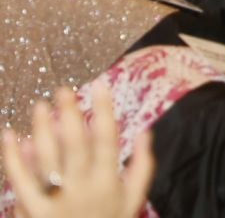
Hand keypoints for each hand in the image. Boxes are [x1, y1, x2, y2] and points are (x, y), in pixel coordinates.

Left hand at [0, 82, 153, 217]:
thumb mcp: (132, 201)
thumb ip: (141, 167)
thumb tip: (145, 132)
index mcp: (108, 183)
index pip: (108, 140)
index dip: (103, 111)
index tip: (100, 85)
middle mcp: (82, 189)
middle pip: (75, 145)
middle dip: (69, 115)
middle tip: (63, 91)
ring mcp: (55, 200)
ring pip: (47, 159)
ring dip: (42, 130)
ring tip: (39, 106)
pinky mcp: (32, 210)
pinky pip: (21, 181)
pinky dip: (13, 158)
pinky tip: (10, 137)